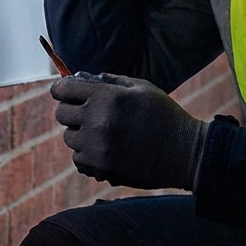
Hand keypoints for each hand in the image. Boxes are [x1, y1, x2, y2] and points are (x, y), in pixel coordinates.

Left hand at [51, 73, 206, 189]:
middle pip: (61, 114)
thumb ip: (110, 80)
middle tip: (86, 111)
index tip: (65, 91)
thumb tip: (83, 78)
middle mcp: (97, 121)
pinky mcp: (101, 167)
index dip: (62, 88)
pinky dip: (87, 154)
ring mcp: (97, 146)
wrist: (183, 152)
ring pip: (69, 138)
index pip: (64, 89)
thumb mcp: (141, 87)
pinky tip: (104, 149)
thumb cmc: (164, 114)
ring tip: (101, 131)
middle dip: (70, 110)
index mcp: (107, 96)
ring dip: (80, 133)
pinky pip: (78, 159)